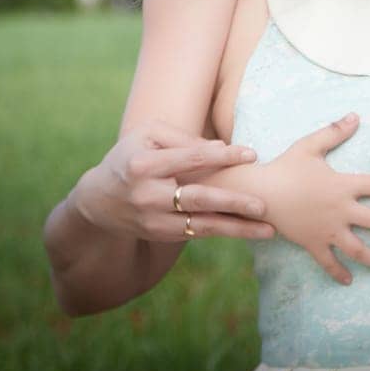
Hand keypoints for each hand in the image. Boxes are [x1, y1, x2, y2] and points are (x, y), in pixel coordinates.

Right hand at [72, 120, 272, 242]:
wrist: (100, 199)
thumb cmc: (132, 155)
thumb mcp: (148, 135)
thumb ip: (182, 138)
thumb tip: (222, 148)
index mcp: (143, 165)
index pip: (190, 158)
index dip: (222, 156)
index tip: (251, 154)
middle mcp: (148, 195)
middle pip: (197, 199)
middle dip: (232, 202)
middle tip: (262, 205)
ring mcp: (154, 220)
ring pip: (202, 225)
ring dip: (237, 229)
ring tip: (268, 230)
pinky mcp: (162, 235)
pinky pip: (198, 233)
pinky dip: (225, 231)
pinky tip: (250, 231)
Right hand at [252, 112, 369, 284]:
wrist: (260, 193)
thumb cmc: (285, 167)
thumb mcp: (310, 145)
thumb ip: (334, 132)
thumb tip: (356, 116)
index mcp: (343, 185)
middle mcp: (341, 209)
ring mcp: (328, 229)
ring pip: (358, 248)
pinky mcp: (313, 243)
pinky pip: (328, 262)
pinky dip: (338, 272)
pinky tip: (348, 281)